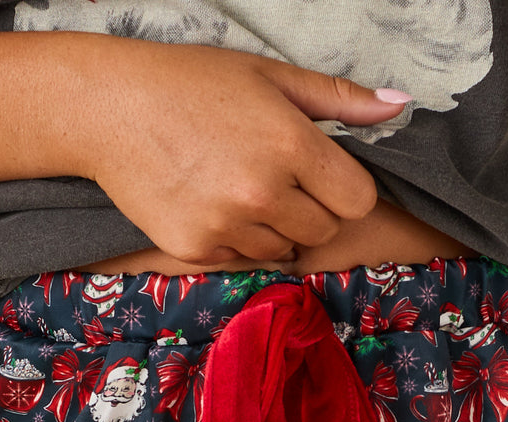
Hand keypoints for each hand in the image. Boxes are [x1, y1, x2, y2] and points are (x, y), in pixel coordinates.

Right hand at [91, 40, 410, 270]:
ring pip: (284, 251)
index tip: (321, 175)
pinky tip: (210, 203)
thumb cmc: (191, 83)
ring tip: (239, 189)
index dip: (344, 189)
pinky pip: (241, 260)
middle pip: (324, 231)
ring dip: (274, 229)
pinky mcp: (196, 249)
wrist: (107, 108)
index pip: (357, 200)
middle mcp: (263, 192)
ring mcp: (228, 225)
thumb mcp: (269, 76)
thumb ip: (338, 98)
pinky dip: (234, 240)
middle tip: (276, 179)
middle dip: (310, 209)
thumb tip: (399, 106)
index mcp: (291, 145)